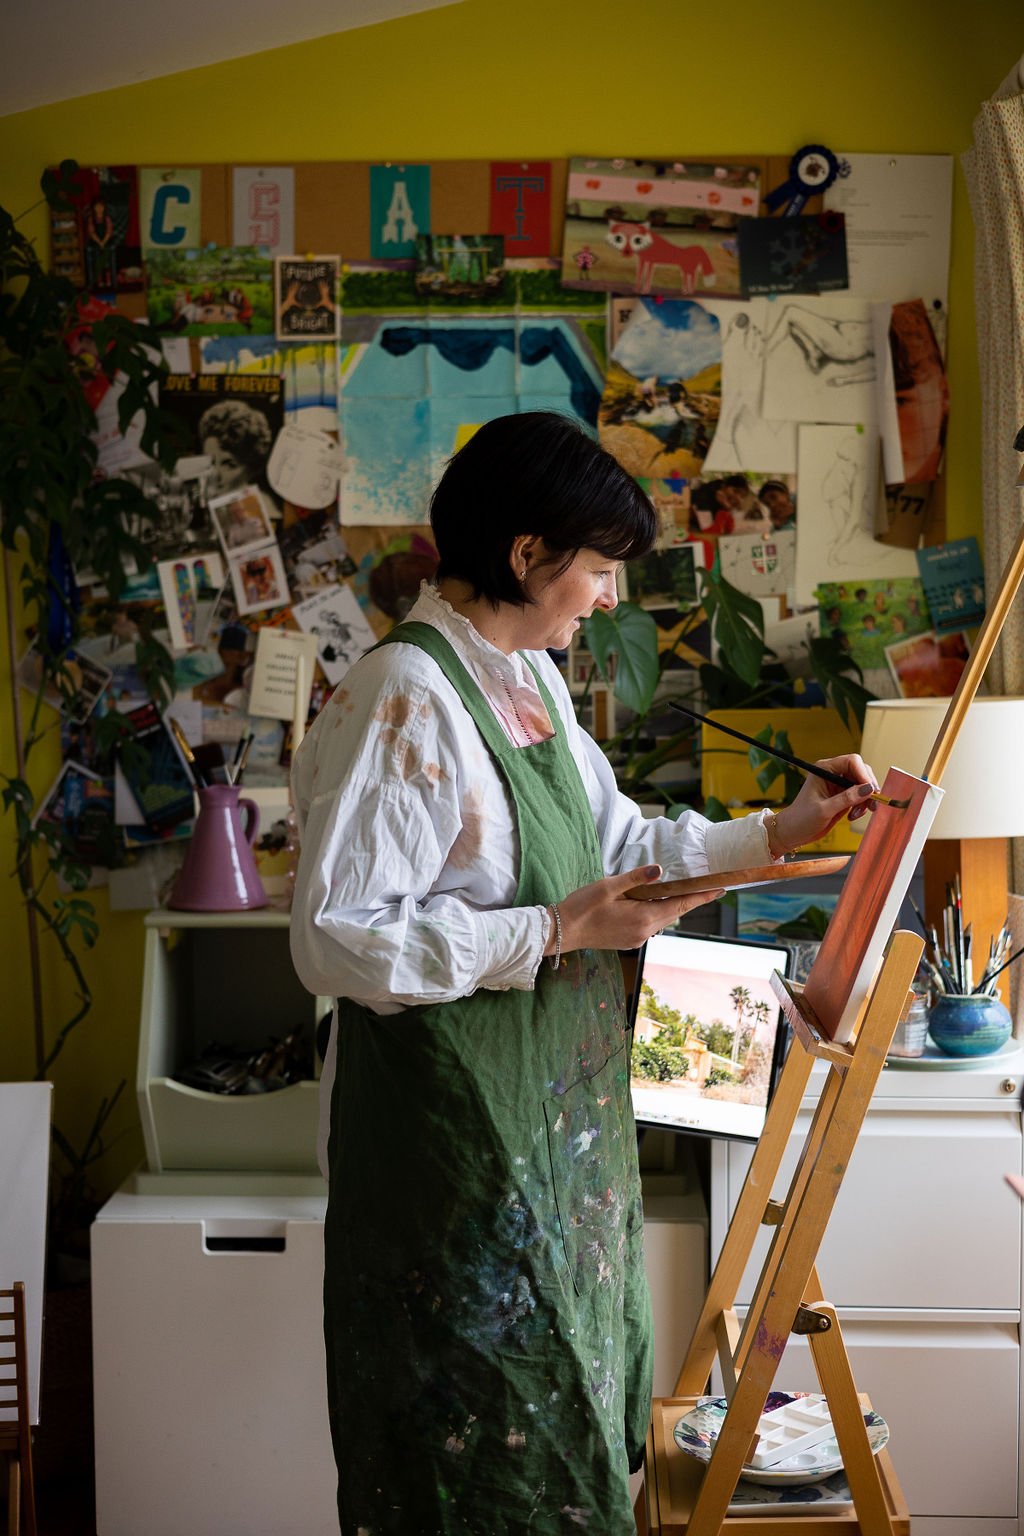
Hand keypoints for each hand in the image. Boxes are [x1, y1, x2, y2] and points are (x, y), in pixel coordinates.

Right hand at [546, 866, 724, 955]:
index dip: (701, 897)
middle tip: (709, 886)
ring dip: (673, 905)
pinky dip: (658, 911)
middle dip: (691, 900)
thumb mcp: (608, 886)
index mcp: (642, 918)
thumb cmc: (582, 907)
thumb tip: (660, 870)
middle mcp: (644, 932)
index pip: (680, 905)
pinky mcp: (628, 940)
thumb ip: (636, 878)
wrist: (561, 932)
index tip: (720, 889)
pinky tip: (655, 901)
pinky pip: (651, 924)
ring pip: (662, 919)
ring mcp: (636, 938)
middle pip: (674, 913)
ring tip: (685, 890)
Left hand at [768, 753, 877, 855]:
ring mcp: (839, 785)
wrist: (794, 831)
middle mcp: (833, 774)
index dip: (863, 774)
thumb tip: (868, 789)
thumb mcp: (824, 809)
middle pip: (861, 771)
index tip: (869, 790)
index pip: (851, 761)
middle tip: (870, 805)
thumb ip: (846, 798)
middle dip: (868, 788)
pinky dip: (862, 805)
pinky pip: (860, 796)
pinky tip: (853, 816)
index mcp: (824, 769)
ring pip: (863, 784)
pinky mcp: (843, 796)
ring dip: (865, 799)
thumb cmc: (801, 818)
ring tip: (856, 814)